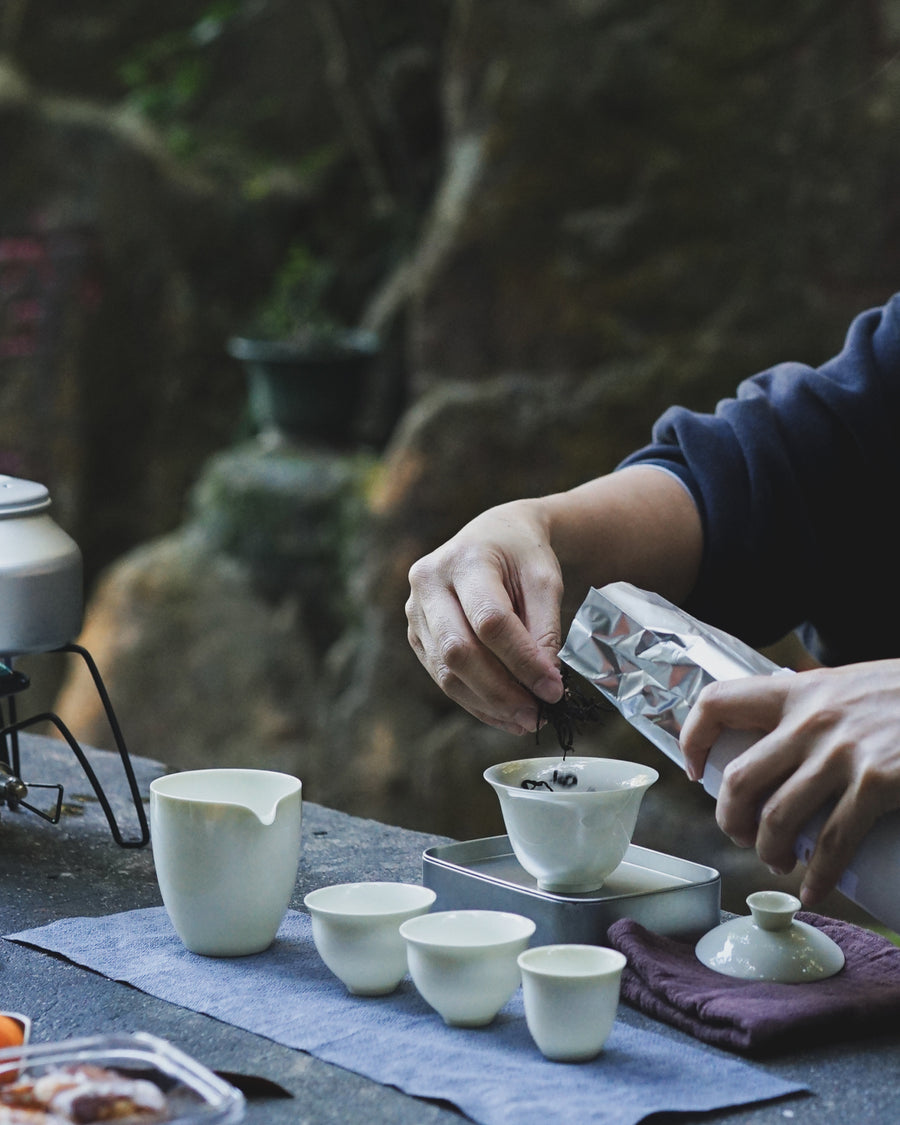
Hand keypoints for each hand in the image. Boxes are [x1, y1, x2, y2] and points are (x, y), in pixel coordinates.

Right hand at [406, 500, 564, 732]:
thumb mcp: (545, 579)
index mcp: (464, 560)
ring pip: (446, 671)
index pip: (490, 621)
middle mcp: (429, 583)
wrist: (494, 536)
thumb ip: (545, 628)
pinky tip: (504, 715)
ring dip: (488, 703)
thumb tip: (545, 684)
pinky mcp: (417, 634)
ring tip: (525, 720)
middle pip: (459, 650)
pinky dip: (475, 701)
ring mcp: (415, 610)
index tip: (554, 689)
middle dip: (500, 691)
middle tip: (537, 715)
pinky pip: (442, 677)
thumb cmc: (522, 555)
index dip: (522, 660)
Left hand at [680, 660, 899, 904]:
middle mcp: (811, 720)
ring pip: (777, 817)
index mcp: (799, 691)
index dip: (693, 737)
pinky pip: (832, 843)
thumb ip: (817, 707)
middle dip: (730, 819)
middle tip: (740, 836)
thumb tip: (783, 738)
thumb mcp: (851, 686)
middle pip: (739, 779)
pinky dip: (818, 876)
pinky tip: (814, 890)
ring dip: (769, 851)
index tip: (694, 769)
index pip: (719, 702)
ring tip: (779, 862)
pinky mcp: (876, 783)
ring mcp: (842, 753)